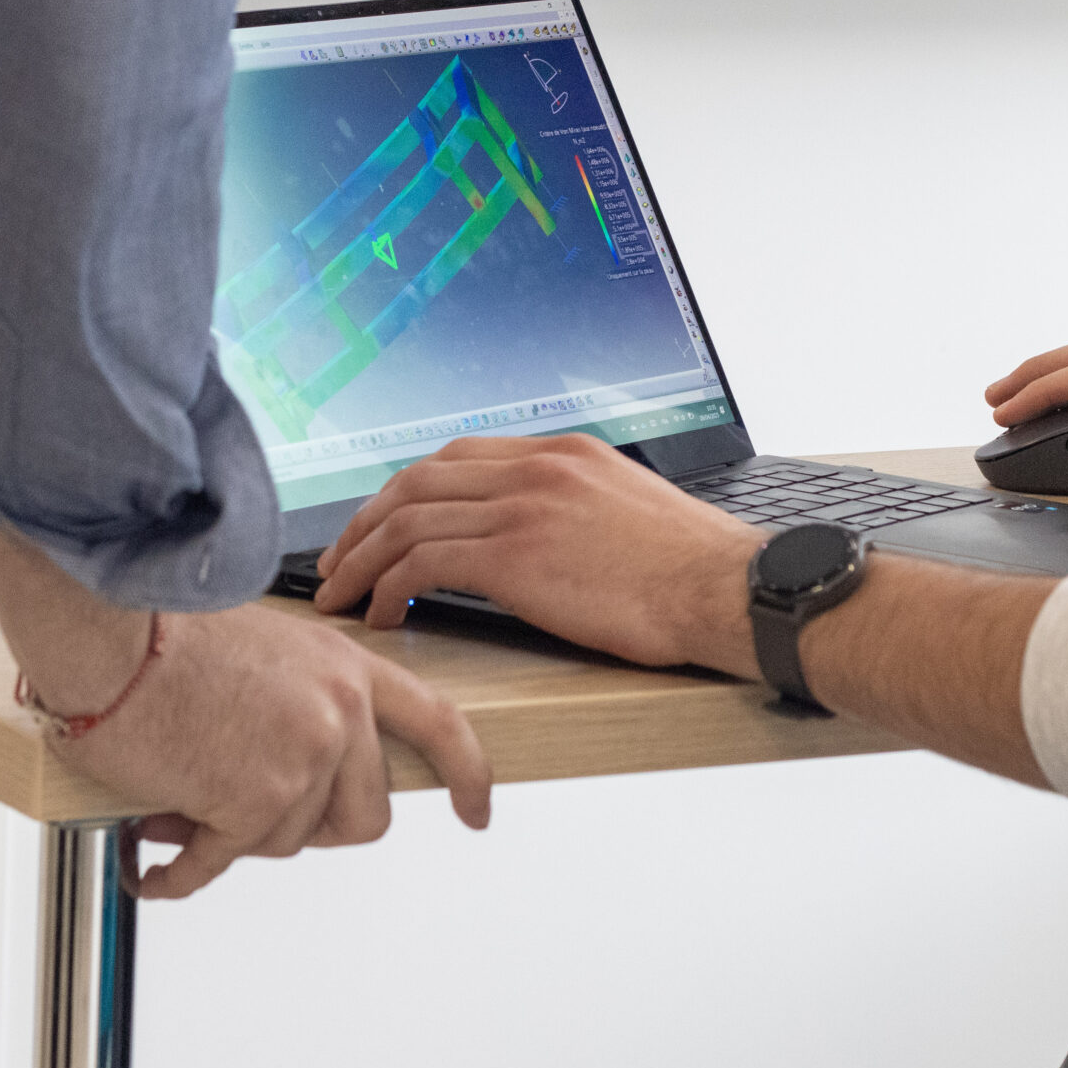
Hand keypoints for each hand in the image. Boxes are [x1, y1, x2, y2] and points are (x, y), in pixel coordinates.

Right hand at [0, 516, 490, 899]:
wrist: (113, 632)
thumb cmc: (171, 629)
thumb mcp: (273, 647)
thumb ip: (308, 699)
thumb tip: (304, 773)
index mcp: (350, 669)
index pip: (440, 724)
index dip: (467, 773)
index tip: (475, 809)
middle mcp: (338, 714)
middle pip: (362, 817)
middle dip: (309, 823)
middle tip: (252, 806)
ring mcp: (301, 759)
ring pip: (286, 841)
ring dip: (231, 834)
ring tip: (182, 797)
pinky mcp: (251, 801)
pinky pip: (219, 864)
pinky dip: (181, 873)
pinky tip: (156, 868)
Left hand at [313, 434, 763, 675]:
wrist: (728, 589)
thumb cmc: (693, 571)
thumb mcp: (630, 512)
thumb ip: (577, 510)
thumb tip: (546, 541)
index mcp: (562, 453)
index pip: (458, 457)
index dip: (407, 492)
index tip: (382, 524)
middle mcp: (536, 468)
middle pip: (417, 479)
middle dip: (365, 521)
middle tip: (339, 560)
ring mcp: (524, 505)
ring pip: (407, 518)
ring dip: (362, 558)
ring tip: (342, 595)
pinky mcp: (516, 553)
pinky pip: (423, 562)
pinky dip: (389, 586)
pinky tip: (384, 614)